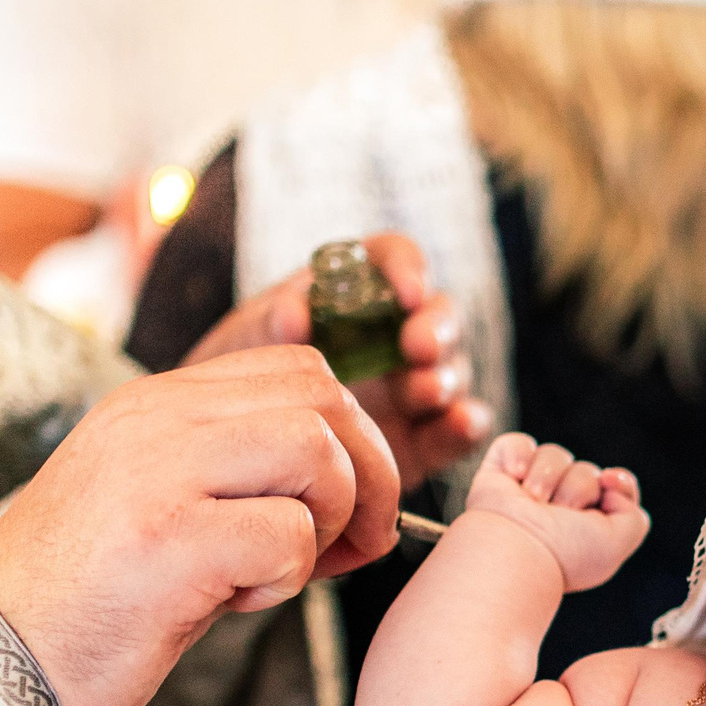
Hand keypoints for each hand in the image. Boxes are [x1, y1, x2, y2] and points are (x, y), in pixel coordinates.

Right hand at [0, 346, 402, 705]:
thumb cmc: (86, 601)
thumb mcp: (159, 505)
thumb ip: (236, 475)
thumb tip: (355, 489)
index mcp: (156, 405)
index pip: (300, 370)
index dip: (349, 439)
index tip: (345, 513)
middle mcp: (156, 420)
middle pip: (322, 398)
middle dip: (367, 477)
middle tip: (353, 547)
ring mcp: (158, 472)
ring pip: (315, 453)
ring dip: (329, 523)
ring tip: (277, 574)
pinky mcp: (167, 538)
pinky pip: (288, 535)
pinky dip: (287, 579)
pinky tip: (232, 603)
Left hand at [185, 232, 491, 486]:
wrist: (239, 446)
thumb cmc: (242, 376)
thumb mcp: (244, 343)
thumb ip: (268, 325)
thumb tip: (294, 313)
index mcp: (357, 289)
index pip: (396, 258)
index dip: (408, 269)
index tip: (405, 292)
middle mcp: (396, 332)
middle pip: (439, 315)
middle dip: (436, 327)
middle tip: (417, 347)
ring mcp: (414, 386)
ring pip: (452, 371)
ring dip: (444, 377)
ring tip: (420, 392)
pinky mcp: (425, 438)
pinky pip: (458, 427)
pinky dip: (466, 425)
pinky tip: (460, 423)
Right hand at [464, 434, 649, 591]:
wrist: (515, 549)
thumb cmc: (564, 551)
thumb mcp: (617, 542)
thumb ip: (633, 516)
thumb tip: (609, 484)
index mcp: (586, 528)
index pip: (614, 489)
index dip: (618, 482)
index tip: (609, 484)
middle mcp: (558, 509)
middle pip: (586, 471)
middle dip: (577, 488)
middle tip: (559, 514)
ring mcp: (527, 491)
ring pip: (555, 455)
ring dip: (548, 477)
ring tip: (533, 503)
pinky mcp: (499, 474)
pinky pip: (519, 444)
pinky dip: (518, 456)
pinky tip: (514, 478)